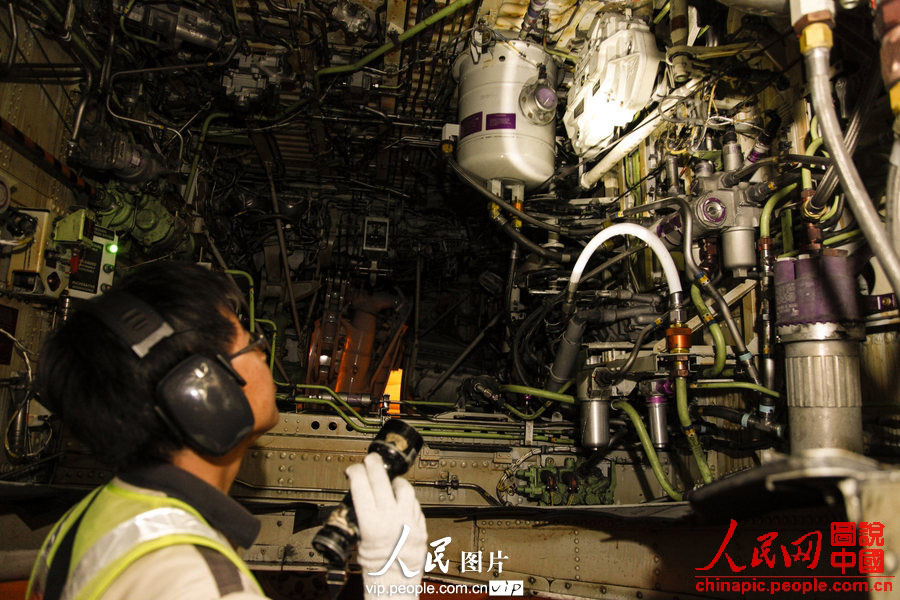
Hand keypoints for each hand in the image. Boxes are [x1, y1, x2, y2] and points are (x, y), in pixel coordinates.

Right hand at [347, 453, 426, 598]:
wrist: (396, 581)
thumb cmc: (376, 567)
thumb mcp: (360, 540)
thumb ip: (361, 517)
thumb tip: (359, 498)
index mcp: (372, 523)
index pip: (361, 485)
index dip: (356, 472)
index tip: (354, 469)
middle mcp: (392, 517)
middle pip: (381, 480)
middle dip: (374, 466)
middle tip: (371, 460)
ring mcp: (409, 518)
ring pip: (404, 487)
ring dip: (394, 481)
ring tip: (389, 480)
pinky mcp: (420, 522)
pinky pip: (414, 501)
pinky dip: (407, 497)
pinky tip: (401, 499)